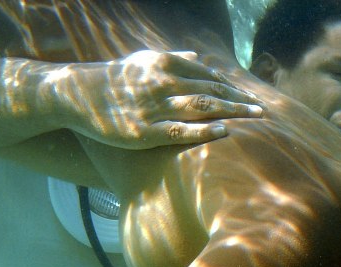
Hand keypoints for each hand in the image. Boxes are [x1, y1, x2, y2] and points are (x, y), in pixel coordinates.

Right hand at [50, 50, 263, 147]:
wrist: (75, 94)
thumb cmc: (115, 80)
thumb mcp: (144, 63)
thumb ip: (175, 61)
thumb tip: (200, 60)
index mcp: (165, 64)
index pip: (210, 78)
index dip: (235, 89)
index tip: (254, 99)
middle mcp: (162, 82)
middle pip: (212, 92)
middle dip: (241, 101)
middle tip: (265, 112)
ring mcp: (153, 107)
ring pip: (201, 108)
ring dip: (232, 112)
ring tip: (255, 119)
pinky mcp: (144, 131)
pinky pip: (180, 131)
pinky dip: (204, 130)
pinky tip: (224, 131)